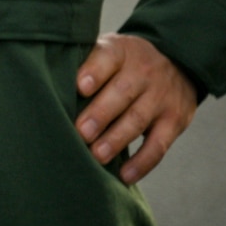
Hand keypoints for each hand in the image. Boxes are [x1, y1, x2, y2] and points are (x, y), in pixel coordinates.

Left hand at [74, 33, 197, 183]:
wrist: (176, 61)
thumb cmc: (124, 62)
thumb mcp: (110, 49)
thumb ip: (86, 62)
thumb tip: (49, 84)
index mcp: (121, 51)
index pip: (108, 57)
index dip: (94, 71)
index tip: (79, 87)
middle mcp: (143, 72)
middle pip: (122, 92)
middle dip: (100, 114)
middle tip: (81, 133)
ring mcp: (161, 97)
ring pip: (138, 119)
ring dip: (116, 140)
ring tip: (97, 156)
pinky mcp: (175, 121)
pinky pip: (159, 145)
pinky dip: (143, 163)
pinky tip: (125, 176)